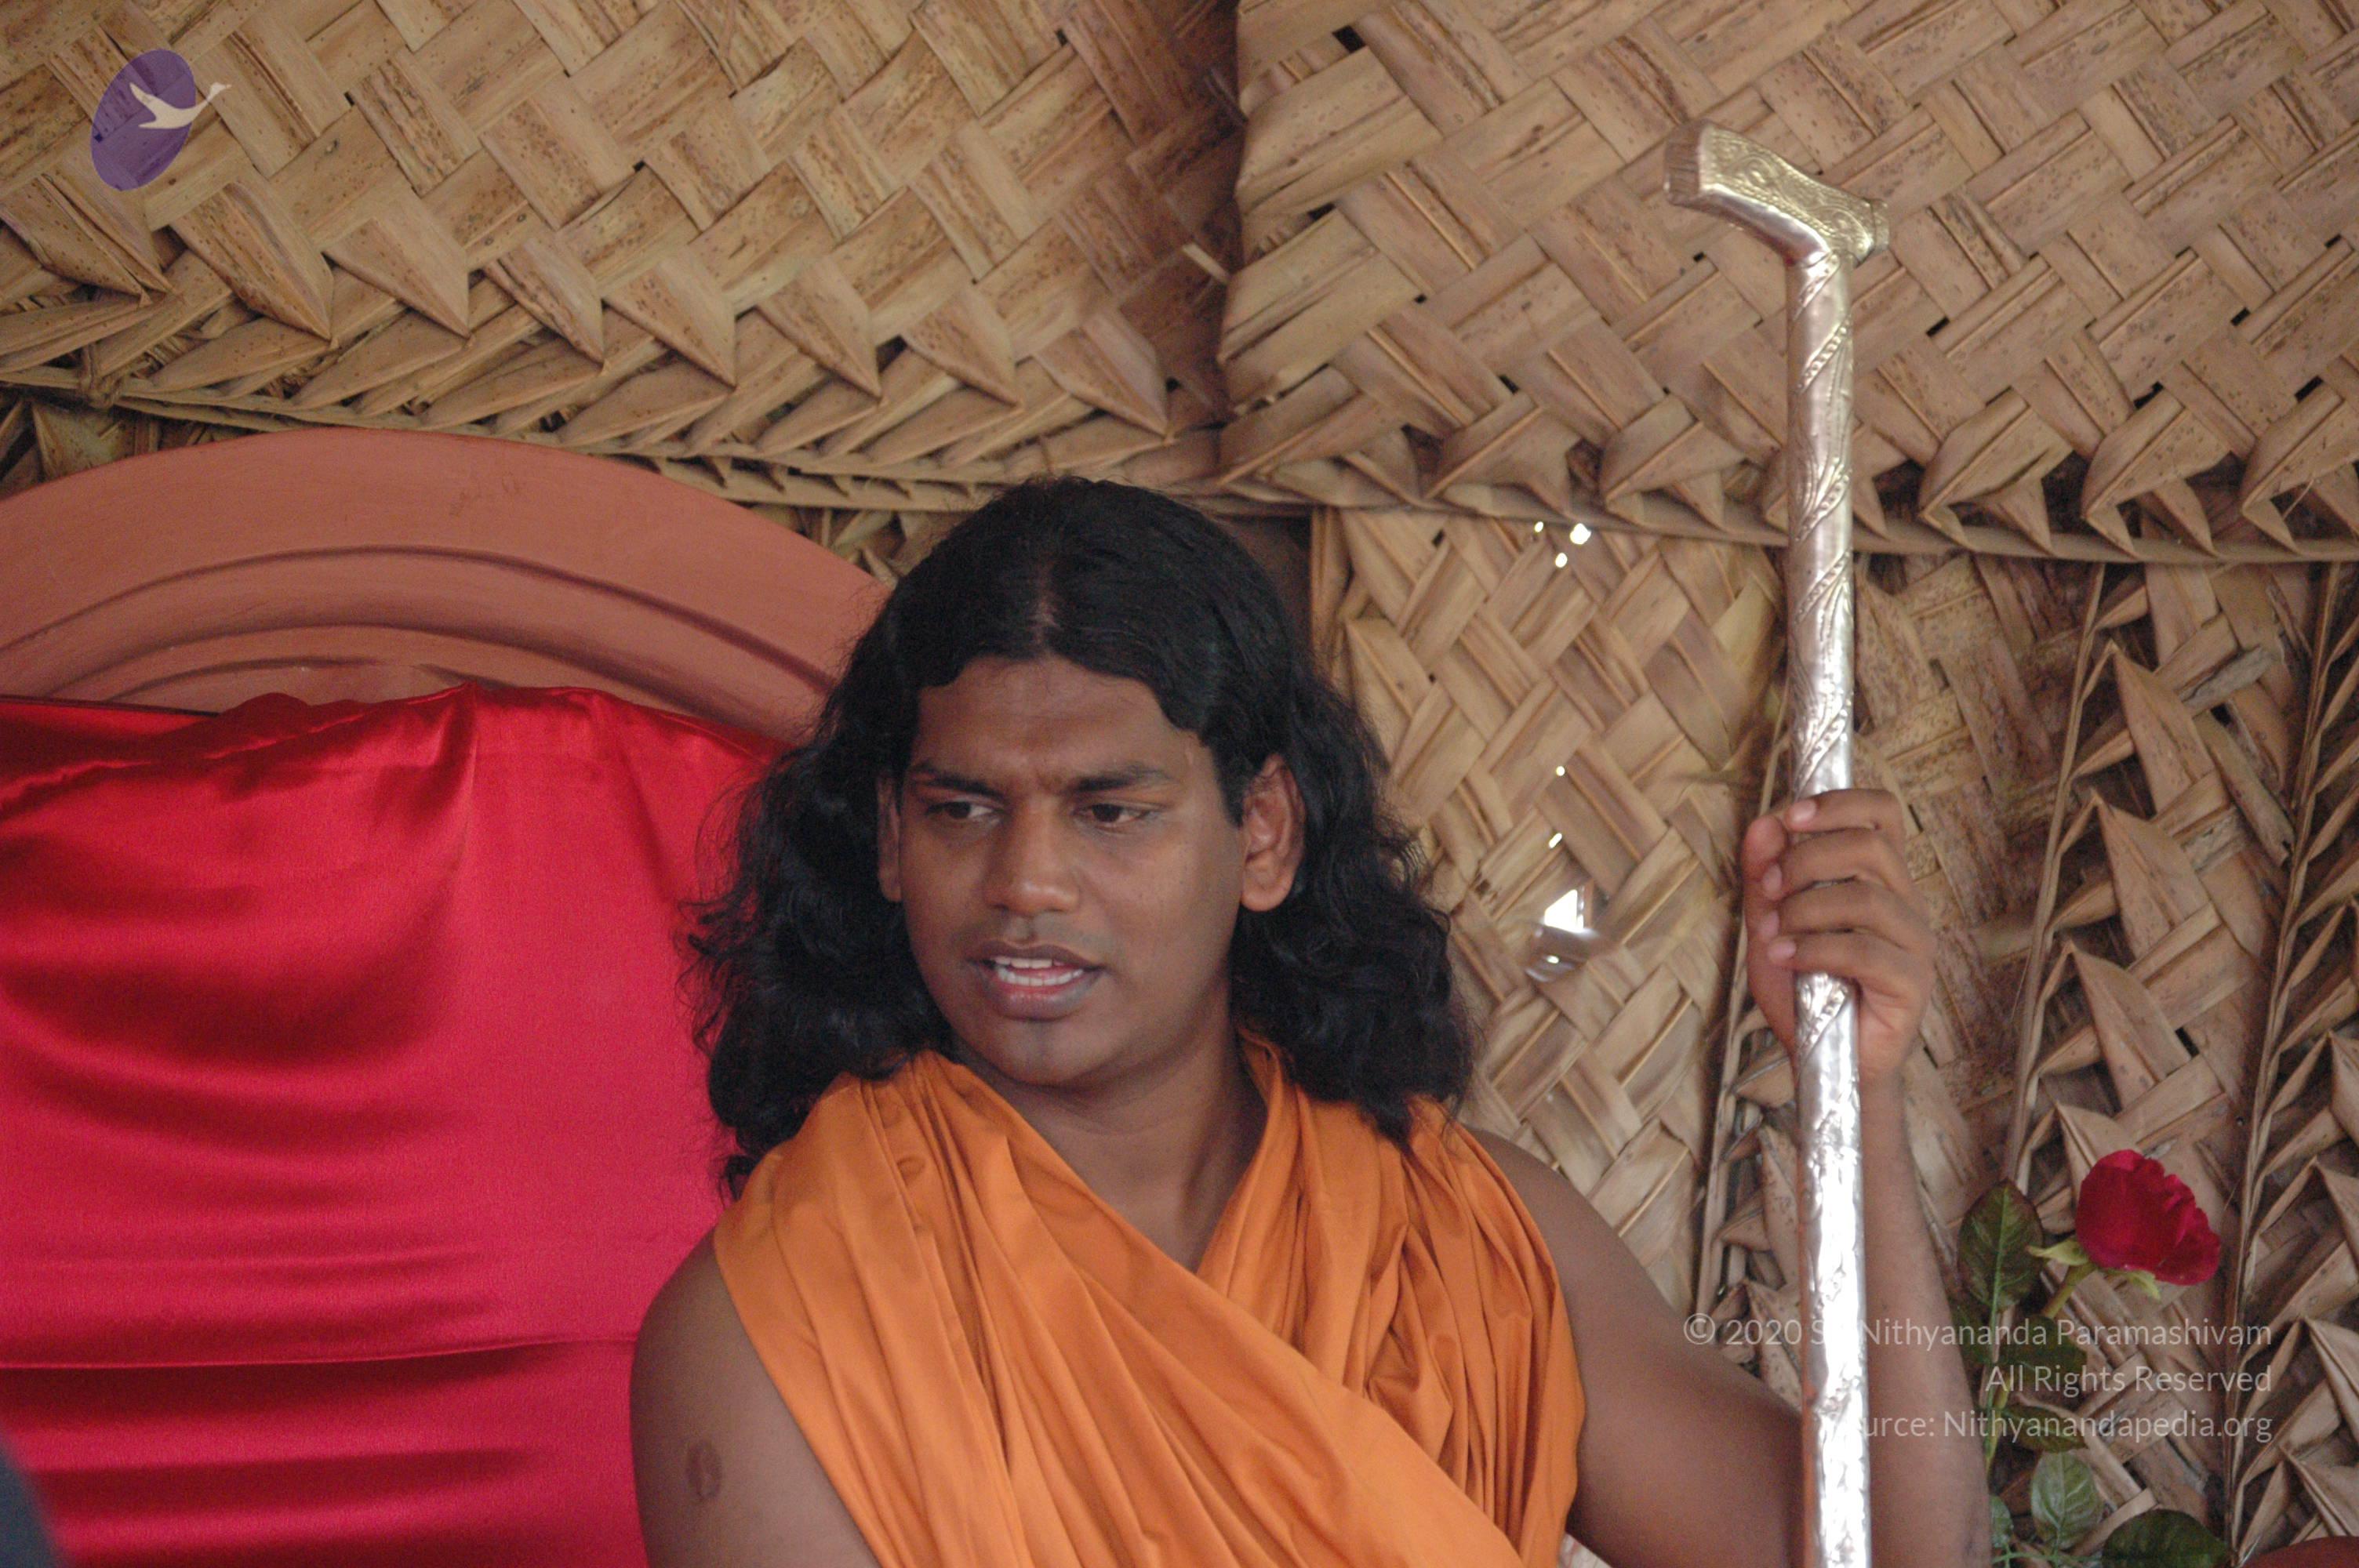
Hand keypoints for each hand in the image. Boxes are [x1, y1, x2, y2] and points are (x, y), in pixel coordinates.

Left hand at [1739, 788, 1933, 1092]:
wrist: (1823, 1060)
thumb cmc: (1803, 989)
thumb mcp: (1770, 925)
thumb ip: (1765, 876)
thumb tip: (1764, 824)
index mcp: (1878, 878)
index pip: (1882, 814)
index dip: (1840, 802)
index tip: (1790, 815)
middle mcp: (1904, 903)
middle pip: (1870, 846)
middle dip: (1806, 858)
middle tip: (1769, 887)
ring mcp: (1913, 943)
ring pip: (1867, 897)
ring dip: (1805, 908)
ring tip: (1773, 933)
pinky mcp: (1911, 984)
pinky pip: (1864, 950)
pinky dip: (1814, 947)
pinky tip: (1785, 956)